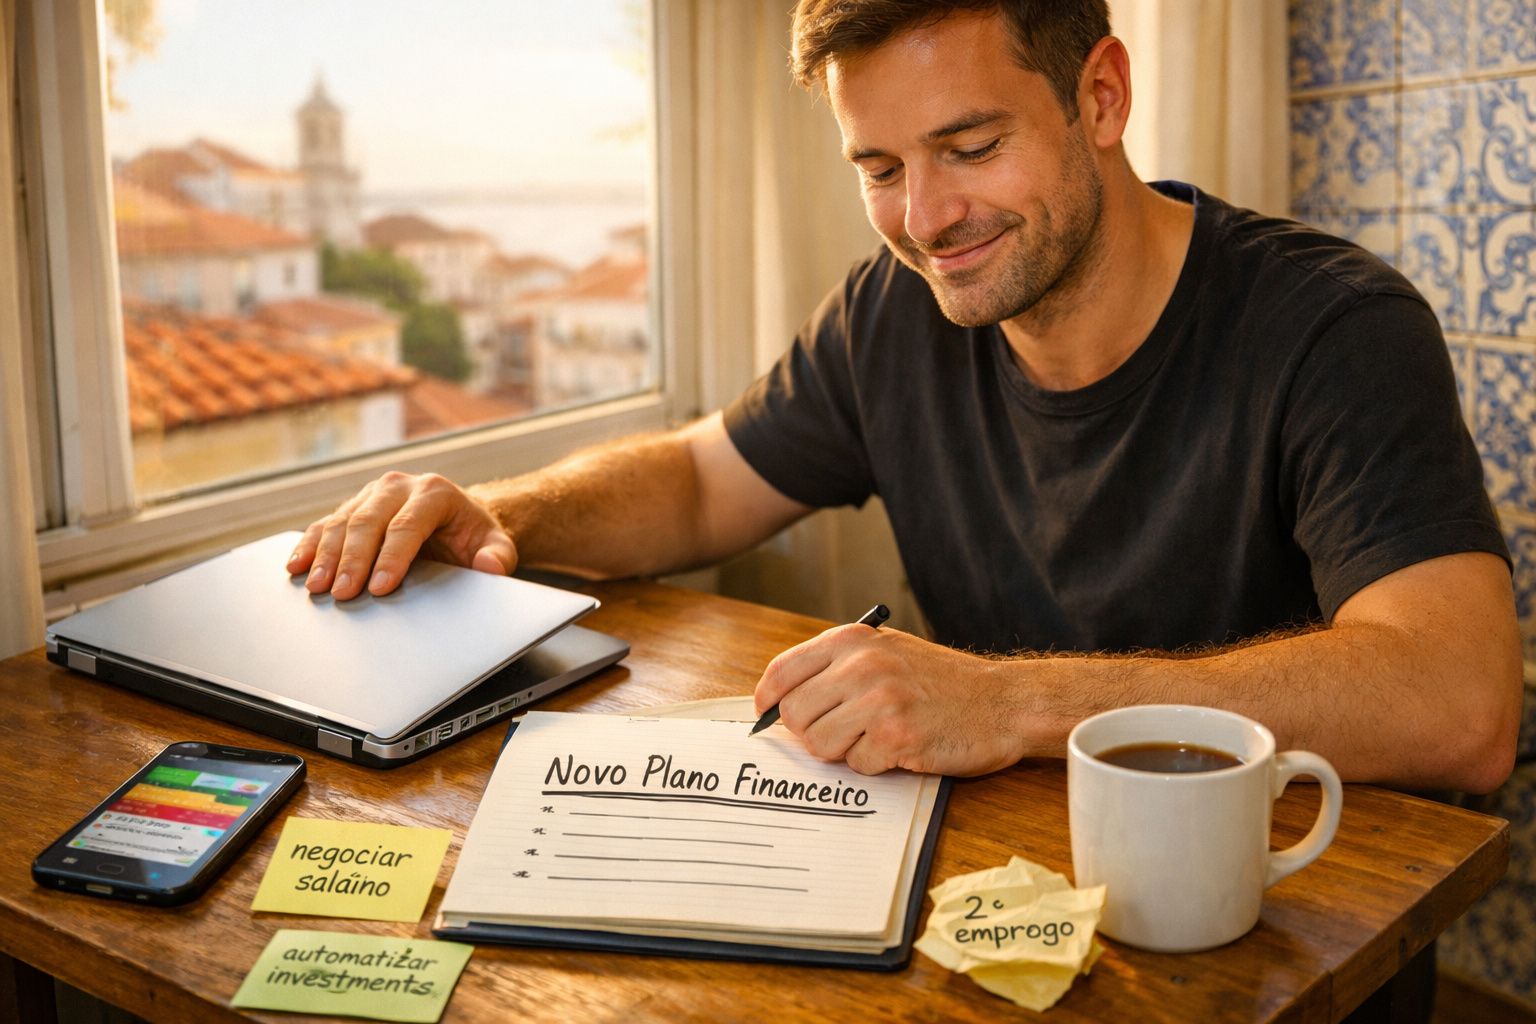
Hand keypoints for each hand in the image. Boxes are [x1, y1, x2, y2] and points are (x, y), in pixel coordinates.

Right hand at [286, 472, 516, 598]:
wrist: (456, 519)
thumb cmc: (473, 536)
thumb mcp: (495, 544)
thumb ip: (498, 555)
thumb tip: (490, 567)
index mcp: (434, 492)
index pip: (408, 525)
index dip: (392, 557)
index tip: (380, 587)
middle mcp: (399, 486)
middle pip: (369, 522)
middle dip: (353, 559)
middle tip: (342, 593)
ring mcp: (371, 494)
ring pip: (342, 521)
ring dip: (326, 555)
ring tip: (316, 587)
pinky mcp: (352, 507)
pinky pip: (325, 524)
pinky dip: (309, 545)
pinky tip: (297, 566)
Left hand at [753, 625, 1028, 776]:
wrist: (1002, 702)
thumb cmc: (942, 681)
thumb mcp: (885, 651)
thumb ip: (835, 667)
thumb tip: (779, 700)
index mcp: (852, 639)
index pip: (781, 672)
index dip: (767, 701)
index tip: (768, 717)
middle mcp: (861, 666)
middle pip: (794, 715)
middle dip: (810, 733)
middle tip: (840, 733)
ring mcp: (878, 701)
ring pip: (819, 745)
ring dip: (843, 750)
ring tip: (875, 737)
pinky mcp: (896, 737)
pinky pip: (857, 764)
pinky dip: (875, 764)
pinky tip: (901, 747)